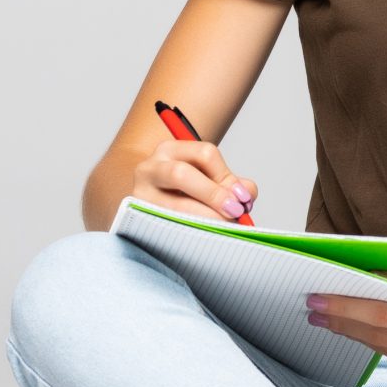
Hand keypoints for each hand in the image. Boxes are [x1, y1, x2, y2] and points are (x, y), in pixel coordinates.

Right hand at [130, 137, 257, 222]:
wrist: (149, 206)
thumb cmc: (184, 192)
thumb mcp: (205, 179)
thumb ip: (230, 183)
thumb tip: (247, 194)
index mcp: (170, 150)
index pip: (205, 154)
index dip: (227, 177)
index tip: (243, 199)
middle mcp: (150, 168)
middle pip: (182, 174)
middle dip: (214, 195)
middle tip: (235, 213)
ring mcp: (140, 195)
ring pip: (173, 205)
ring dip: (205, 218)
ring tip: (224, 228)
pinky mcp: (138, 219)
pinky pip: (168, 227)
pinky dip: (192, 233)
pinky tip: (205, 237)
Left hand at [306, 272, 386, 377]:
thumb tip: (361, 276)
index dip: (361, 287)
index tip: (331, 281)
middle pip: (379, 317)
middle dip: (342, 310)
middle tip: (313, 302)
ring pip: (377, 338)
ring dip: (344, 327)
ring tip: (320, 317)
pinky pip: (385, 351)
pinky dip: (362, 338)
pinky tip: (345, 330)